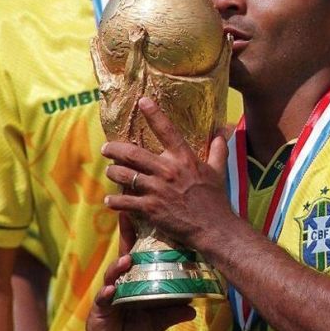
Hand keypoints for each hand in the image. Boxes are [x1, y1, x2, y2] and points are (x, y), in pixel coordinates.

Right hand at [84, 216, 196, 330]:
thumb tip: (194, 306)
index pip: (135, 253)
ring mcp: (107, 295)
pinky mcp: (99, 311)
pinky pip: (102, 299)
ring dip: (118, 266)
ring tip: (126, 260)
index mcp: (133, 281)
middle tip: (127, 215)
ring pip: (111, 275)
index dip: (136, 234)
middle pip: (122, 255)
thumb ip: (174, 311)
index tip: (140, 211)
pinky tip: (112, 289)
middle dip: (124, 236)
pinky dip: (107, 293)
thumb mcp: (158, 320)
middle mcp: (119, 283)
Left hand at [102, 97, 235, 252]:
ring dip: (113, 172)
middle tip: (106, 148)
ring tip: (110, 171)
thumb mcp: (219, 171)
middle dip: (114, 149)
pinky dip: (114, 201)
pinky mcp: (150, 208)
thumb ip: (218, 149)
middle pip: (132, 153)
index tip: (142, 102)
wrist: (213, 228)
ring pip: (124, 175)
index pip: (167, 130)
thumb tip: (223, 131)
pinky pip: (124, 201)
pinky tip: (110, 200)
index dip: (153, 114)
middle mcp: (168, 170)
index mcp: (184, 158)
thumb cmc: (216, 199)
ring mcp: (157, 189)